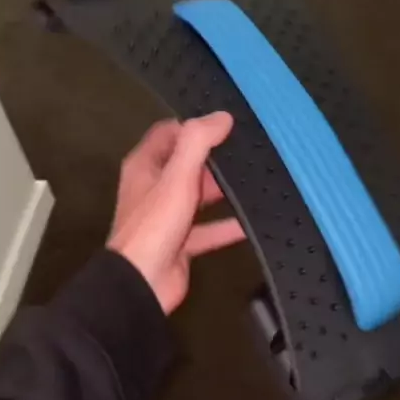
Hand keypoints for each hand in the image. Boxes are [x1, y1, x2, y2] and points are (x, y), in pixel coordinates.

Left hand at [108, 112, 244, 313]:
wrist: (142, 283)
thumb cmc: (156, 225)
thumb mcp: (177, 177)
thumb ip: (197, 143)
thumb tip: (221, 116)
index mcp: (145, 165)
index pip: (170, 132)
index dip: (194, 125)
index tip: (227, 122)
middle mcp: (154, 187)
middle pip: (187, 163)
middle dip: (215, 157)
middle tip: (250, 149)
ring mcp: (167, 217)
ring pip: (199, 196)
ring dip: (223, 190)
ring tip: (257, 179)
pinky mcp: (181, 243)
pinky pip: (209, 228)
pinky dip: (228, 225)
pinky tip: (253, 222)